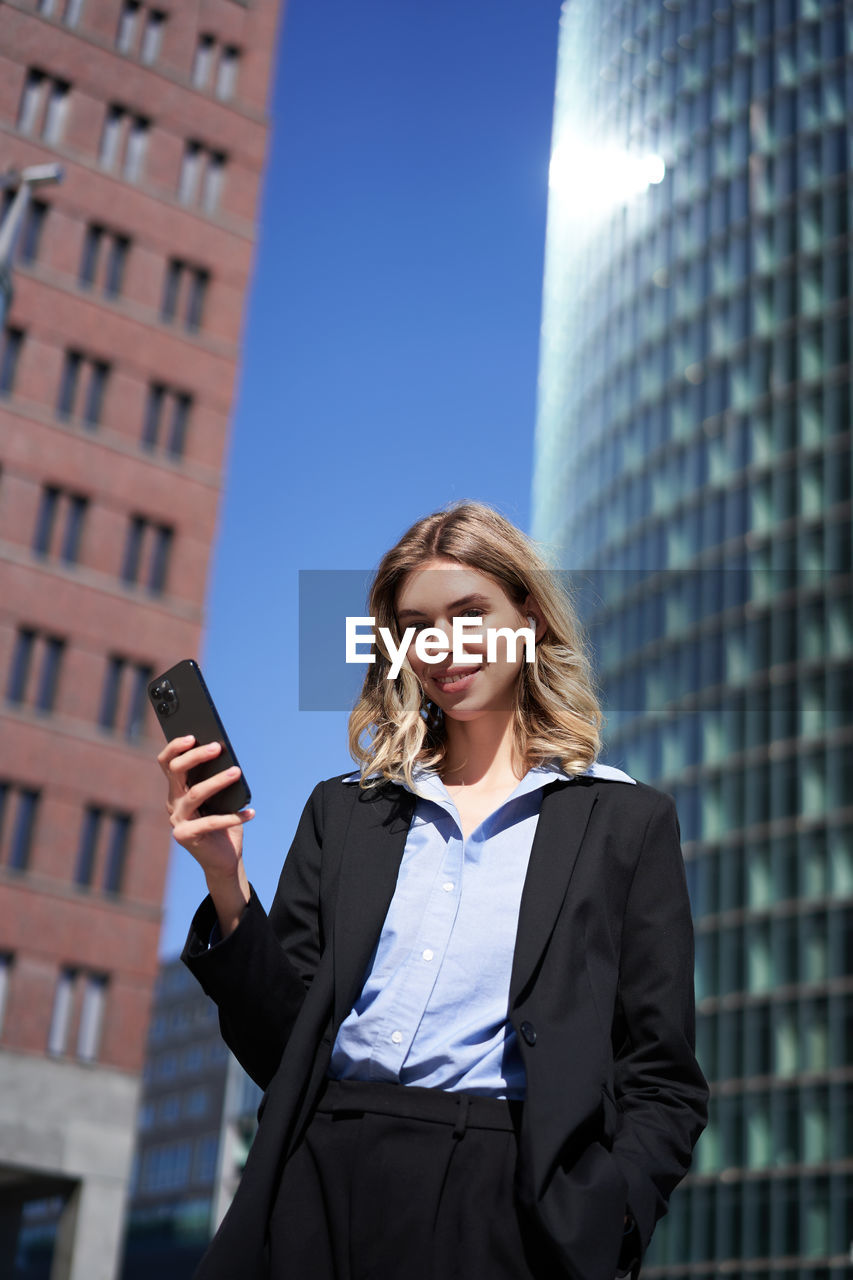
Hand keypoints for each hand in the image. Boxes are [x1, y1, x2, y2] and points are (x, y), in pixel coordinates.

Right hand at [158, 735, 253, 932]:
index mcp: (177, 790)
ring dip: (217, 781)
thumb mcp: (222, 798)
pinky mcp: (186, 837)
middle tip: (217, 748)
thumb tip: (229, 760)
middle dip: (195, 756)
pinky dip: (233, 816)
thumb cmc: (224, 824)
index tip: (192, 735)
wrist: (225, 859)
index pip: (168, 763)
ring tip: (236, 772)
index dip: (175, 747)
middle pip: (176, 772)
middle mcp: (173, 802)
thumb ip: (219, 779)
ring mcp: (177, 820)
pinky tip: (251, 811)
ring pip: (195, 794)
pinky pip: (211, 822)